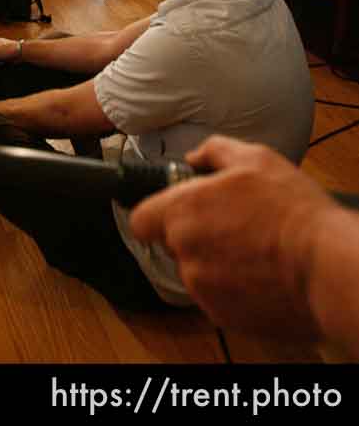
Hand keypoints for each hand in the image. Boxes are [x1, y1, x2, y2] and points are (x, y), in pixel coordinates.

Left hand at [128, 135, 339, 342]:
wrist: (329, 268)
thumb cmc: (294, 213)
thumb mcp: (256, 159)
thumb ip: (214, 152)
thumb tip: (195, 158)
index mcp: (181, 213)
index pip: (140, 220)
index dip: (158, 216)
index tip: (179, 213)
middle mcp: (184, 253)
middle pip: (175, 246)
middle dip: (198, 238)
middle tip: (235, 229)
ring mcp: (202, 289)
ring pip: (199, 275)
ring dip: (219, 266)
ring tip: (257, 254)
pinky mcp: (225, 317)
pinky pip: (221, 300)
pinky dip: (237, 292)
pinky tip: (265, 277)